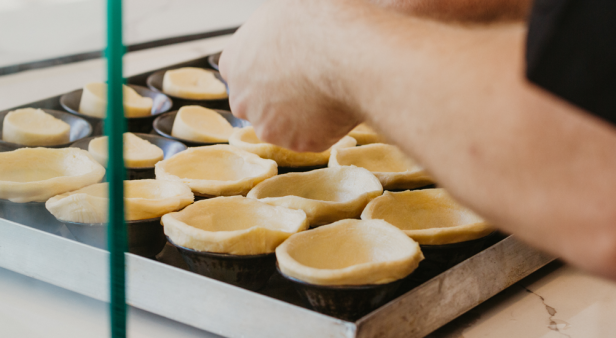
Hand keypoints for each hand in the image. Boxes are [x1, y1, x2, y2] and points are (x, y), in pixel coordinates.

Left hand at [219, 0, 361, 151]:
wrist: (349, 53)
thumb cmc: (320, 24)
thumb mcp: (286, 10)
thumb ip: (276, 28)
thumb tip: (287, 24)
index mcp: (233, 63)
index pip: (243, 73)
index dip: (270, 70)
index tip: (288, 67)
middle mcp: (243, 99)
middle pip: (261, 103)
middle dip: (282, 98)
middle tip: (310, 81)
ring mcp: (269, 125)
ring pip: (286, 125)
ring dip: (304, 114)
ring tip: (328, 90)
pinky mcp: (299, 143)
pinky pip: (314, 137)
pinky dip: (327, 126)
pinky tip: (338, 104)